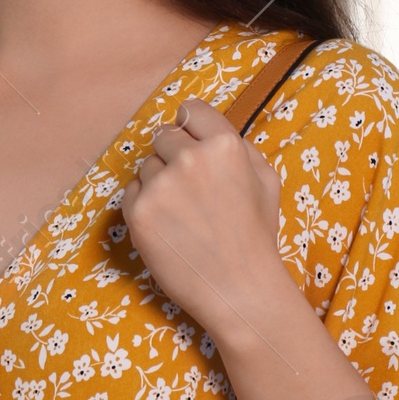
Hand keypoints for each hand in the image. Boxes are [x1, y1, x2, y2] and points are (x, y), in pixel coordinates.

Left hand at [120, 98, 286, 339]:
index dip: (190, 128)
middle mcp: (190, 159)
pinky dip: (145, 207)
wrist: (239, 289)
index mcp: (225, 146)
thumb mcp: (266, 179)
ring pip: (147, 166)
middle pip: (163, 136)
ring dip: (159, 183)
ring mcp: (161, 186)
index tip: (192, 144)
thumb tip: (204, 129)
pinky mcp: (139, 213)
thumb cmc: (256, 236)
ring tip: (185, 215)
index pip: (190, 110)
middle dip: (174, 156)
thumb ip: (238, 146)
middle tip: (192, 190)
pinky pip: (132, 193)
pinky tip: (170, 228)